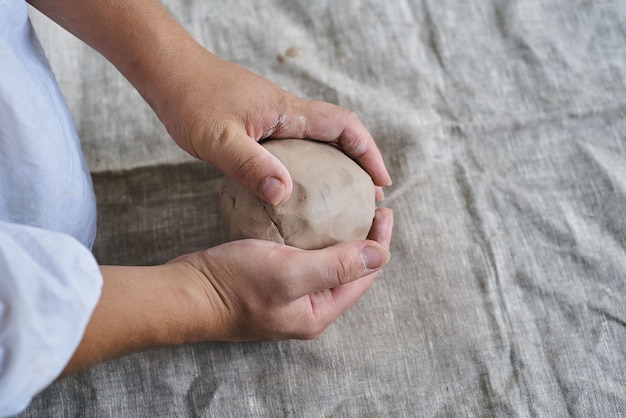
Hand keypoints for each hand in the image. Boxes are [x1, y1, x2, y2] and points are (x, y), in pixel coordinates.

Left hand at [29, 0, 390, 203]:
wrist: (166, 71)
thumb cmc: (189, 99)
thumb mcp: (217, 139)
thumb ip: (250, 165)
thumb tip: (284, 194)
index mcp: (287, 111)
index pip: (344, 126)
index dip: (368, 153)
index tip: (381, 182)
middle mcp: (287, 110)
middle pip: (339, 133)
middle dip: (359, 163)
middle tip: (366, 197)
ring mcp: (273, 115)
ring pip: (318, 139)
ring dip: (336, 164)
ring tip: (340, 197)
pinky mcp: (259, 120)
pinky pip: (296, 142)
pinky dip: (309, 163)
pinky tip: (296, 185)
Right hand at [168, 207, 392, 340]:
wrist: (185, 293)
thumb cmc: (234, 285)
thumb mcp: (290, 273)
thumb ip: (337, 266)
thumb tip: (383, 255)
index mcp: (317, 312)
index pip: (363, 277)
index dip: (378, 243)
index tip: (384, 209)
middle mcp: (306, 308)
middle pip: (347, 271)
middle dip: (363, 239)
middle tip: (368, 204)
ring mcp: (287, 296)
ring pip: (325, 263)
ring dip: (339, 236)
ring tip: (346, 206)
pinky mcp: (270, 282)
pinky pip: (302, 257)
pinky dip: (313, 237)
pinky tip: (309, 217)